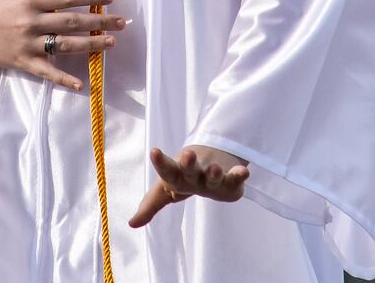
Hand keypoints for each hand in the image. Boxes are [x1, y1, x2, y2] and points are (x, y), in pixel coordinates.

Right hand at [0, 0, 126, 90]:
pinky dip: (63, 79)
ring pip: (65, 44)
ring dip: (91, 44)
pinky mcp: (23, 62)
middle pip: (72, 21)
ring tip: (111, 43)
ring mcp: (28, 44)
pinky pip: (46, 72)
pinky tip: (81, 83)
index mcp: (30, 0)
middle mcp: (31, 21)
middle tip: (122, 22)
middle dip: (100, 21)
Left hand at [128, 145, 249, 226]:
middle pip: (190, 169)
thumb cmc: (183, 178)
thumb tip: (131, 223)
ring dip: (214, 173)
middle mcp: (195, 173)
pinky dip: (239, 175)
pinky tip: (243, 172)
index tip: (154, 151)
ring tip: (214, 170)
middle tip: (187, 154)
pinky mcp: (231, 181)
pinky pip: (235, 177)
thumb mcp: (165, 191)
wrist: (211, 161)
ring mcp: (213, 175)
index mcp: (176, 176)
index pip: (166, 169)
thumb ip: (150, 206)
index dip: (160, 162)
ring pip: (213, 174)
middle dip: (188, 163)